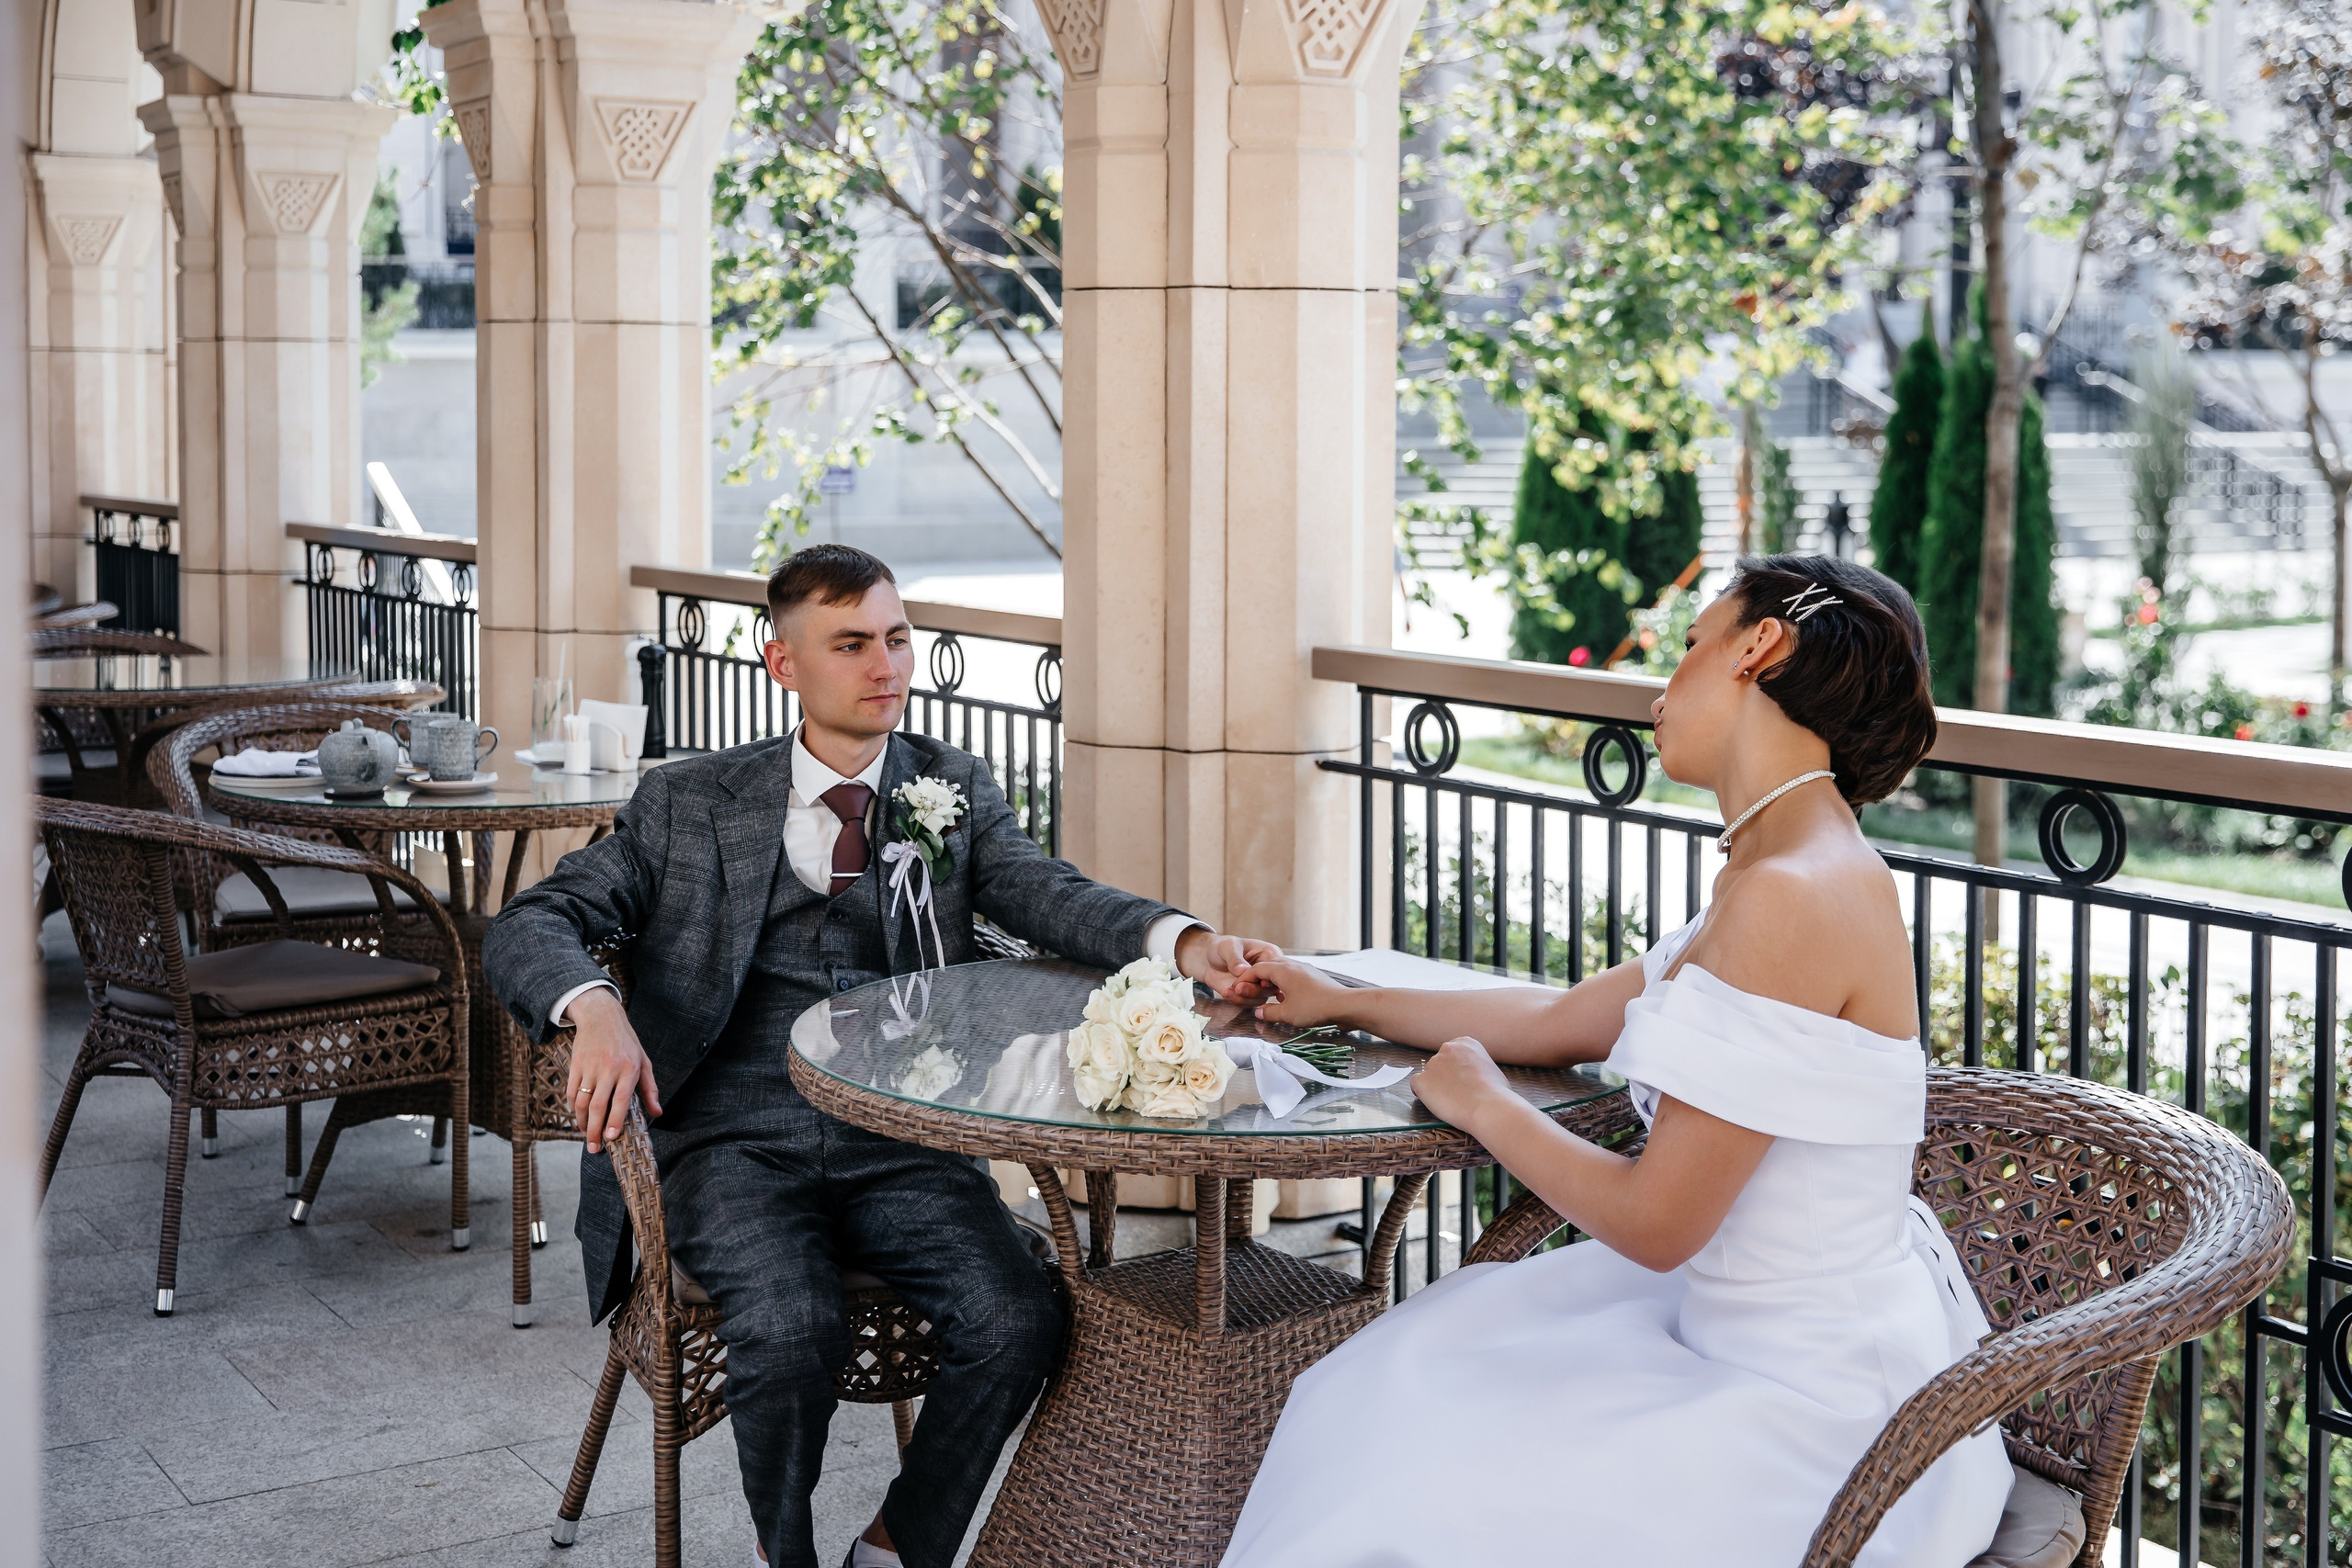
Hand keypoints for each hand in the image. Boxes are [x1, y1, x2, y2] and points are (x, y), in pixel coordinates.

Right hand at [562, 987, 660, 1152]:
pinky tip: (579, 1117)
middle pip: (598, 1106)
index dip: (615, 1120)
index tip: (611, 1138)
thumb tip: (657, 1113)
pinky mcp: (576, 1066)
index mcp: (629, 1069)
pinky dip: (574, 1108)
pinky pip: (572, 1092)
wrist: (601, 1017)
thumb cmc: (627, 1042)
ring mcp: (590, 1068)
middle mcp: (608, 1069)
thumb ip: (650, 1089)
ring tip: (587, 1136)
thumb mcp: (644, 1061)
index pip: (621, 1100)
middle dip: (595, 1130)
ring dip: (583, 1123)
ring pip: (582, 1102)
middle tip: (595, 1148)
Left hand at [1174, 927, 1284, 1001]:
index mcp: (1269, 955)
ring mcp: (1259, 986)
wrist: (1208, 961)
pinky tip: (1225, 992)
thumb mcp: (1228, 946)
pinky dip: (1236, 1001)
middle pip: (1271, 988)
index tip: (1260, 982)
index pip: (1278, 968)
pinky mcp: (1249, 996)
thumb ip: (1235, 958)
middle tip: (1238, 988)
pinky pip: (1248, 1004)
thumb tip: (1243, 970)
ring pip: (1260, 999)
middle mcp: (1267, 972)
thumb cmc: (1222, 948)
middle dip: (1254, 990)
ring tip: (1227, 991)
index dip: (1270, 977)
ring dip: (1244, 998)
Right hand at [1246, 957, 1354, 1029]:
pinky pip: (1292, 976)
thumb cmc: (1315, 1007)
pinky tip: (1285, 997)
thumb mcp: (1287, 1014)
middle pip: (1268, 966)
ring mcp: (1305, 969)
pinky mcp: (1313, 976)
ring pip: (1281, 970)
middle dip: (1256, 978)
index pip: (1256, 969)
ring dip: (1271, 981)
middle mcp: (1293, 965)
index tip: (1238, 989)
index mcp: (1283, 970)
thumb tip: (1259, 1013)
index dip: (1244, 979)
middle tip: (1250, 991)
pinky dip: (1283, 983)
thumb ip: (1269, 1012)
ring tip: (1265, 995)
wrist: (1344, 1005)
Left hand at [1411, 1036, 1512, 1131]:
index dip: (1456, 1068)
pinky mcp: (1422, 1080)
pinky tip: (1434, 1101)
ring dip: (1436, 1086)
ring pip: (1429, 1075)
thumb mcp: (1491, 1069)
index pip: (1453, 1053)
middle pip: (1440, 1063)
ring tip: (1450, 1101)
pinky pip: (1416, 1085)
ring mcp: (1433, 1064)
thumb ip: (1477, 1066)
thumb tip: (1475, 1076)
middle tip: (1456, 1092)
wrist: (1488, 1106)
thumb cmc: (1496, 1092)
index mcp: (1466, 1043)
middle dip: (1445, 1076)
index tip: (1461, 1079)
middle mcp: (1447, 1049)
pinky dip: (1422, 1093)